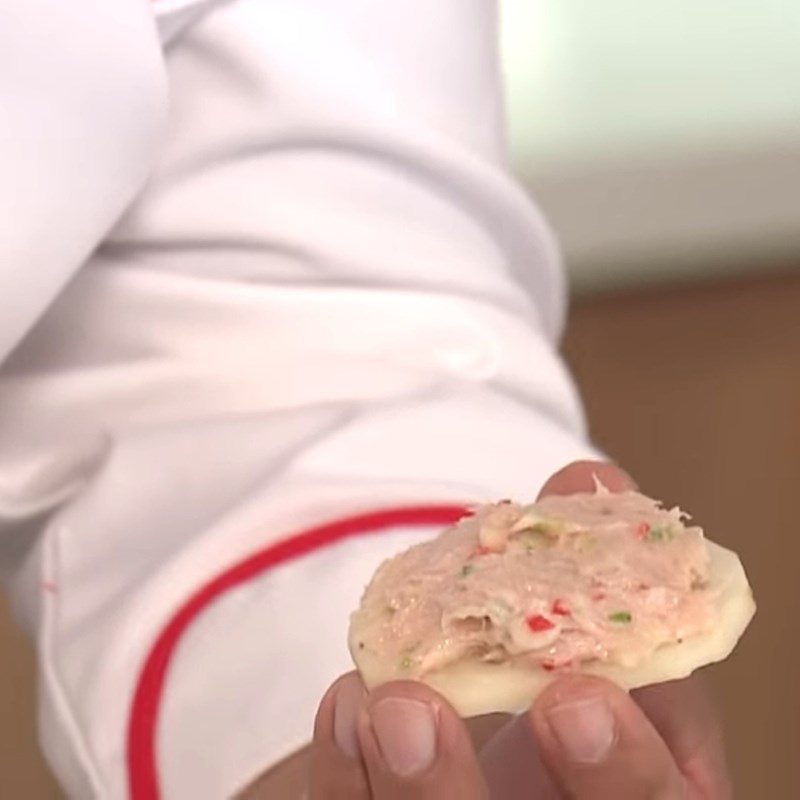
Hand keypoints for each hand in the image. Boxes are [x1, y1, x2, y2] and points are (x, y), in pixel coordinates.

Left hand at [309, 461, 731, 798]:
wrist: (525, 749)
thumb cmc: (582, 676)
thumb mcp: (606, 635)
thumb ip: (597, 569)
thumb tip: (588, 480)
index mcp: (645, 794)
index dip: (626, 771)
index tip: (577, 693)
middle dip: (459, 790)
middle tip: (416, 708)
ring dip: (395, 778)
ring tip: (371, 699)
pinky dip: (349, 773)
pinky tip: (346, 705)